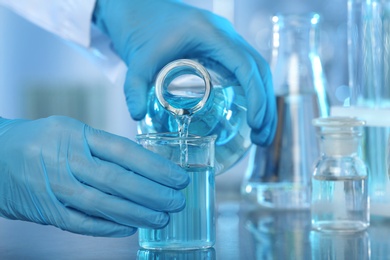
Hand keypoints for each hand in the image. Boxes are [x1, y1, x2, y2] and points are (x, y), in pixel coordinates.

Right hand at [0, 116, 188, 236]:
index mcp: (76, 136)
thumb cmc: (38, 140)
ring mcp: (56, 188)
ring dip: (137, 214)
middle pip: (118, 181)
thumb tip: (141, 166)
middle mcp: (67, 162)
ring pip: (104, 205)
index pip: (124, 152)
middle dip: (153, 193)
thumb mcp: (70, 130)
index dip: (155, 167)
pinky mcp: (48, 211)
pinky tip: (130, 227)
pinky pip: (82, 223)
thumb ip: (102, 146)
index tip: (177, 177)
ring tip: (161, 218)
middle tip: (177, 201)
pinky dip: (108, 227)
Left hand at [93, 0, 276, 145]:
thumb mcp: (138, 59)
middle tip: (262, 138)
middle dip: (266, 105)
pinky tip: (250, 115)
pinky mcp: (220, 49)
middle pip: (259, 70)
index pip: (245, 65)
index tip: (255, 123)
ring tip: (261, 134)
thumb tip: (137, 115)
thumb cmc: (140, 26)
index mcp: (210, 33)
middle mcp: (225, 35)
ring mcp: (225, 41)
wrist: (138, 8)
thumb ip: (135, 87)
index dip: (256, 95)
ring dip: (264, 102)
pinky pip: (246, 70)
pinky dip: (253, 94)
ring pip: (257, 71)